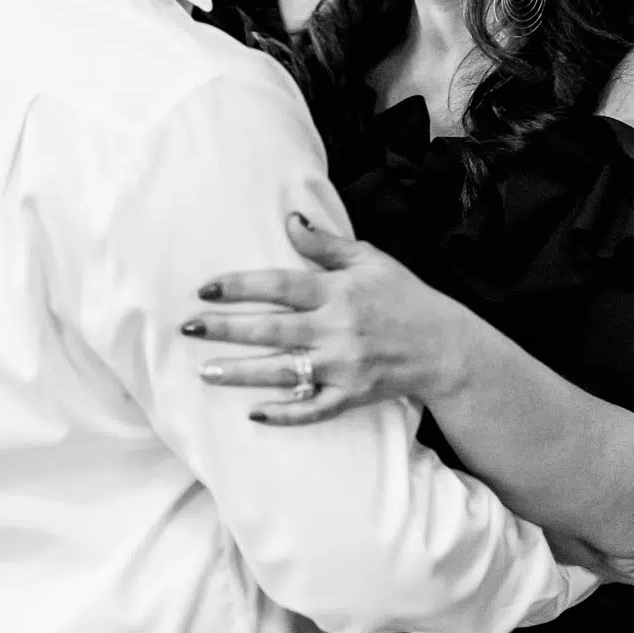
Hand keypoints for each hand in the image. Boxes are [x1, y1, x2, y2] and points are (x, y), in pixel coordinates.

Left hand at [183, 213, 462, 423]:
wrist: (445, 347)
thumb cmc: (405, 298)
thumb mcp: (370, 260)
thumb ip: (326, 244)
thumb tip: (290, 218)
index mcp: (338, 292)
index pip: (279, 287)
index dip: (240, 287)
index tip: (205, 290)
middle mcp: (337, 329)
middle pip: (271, 329)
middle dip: (226, 329)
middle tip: (188, 327)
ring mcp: (344, 366)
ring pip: (283, 371)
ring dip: (241, 373)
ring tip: (205, 372)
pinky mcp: (352, 396)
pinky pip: (312, 410)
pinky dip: (284, 413)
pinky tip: (254, 413)